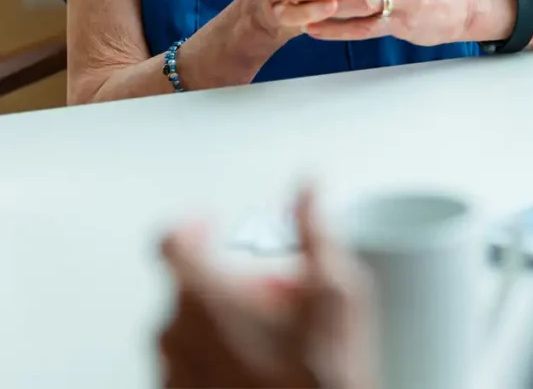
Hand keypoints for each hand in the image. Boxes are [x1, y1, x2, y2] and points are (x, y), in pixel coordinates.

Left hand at [159, 190, 377, 388]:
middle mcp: (176, 338)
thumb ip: (315, 228)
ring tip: (274, 340)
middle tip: (276, 295)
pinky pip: (188, 368)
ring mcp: (173, 378)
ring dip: (222, 322)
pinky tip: (260, 369)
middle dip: (230, 280)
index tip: (211, 223)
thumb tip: (307, 186)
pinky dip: (216, 359)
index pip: (171, 241)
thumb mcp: (337, 290)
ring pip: (187, 329)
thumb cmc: (323, 379)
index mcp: (206, 298)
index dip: (193, 225)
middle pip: (189, 285)